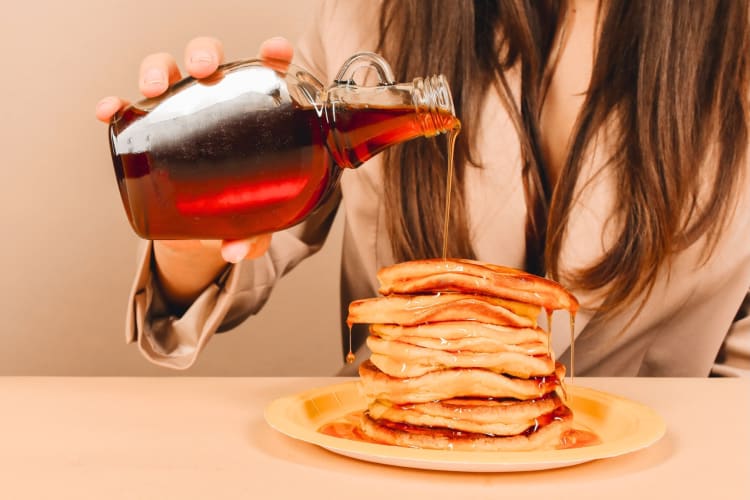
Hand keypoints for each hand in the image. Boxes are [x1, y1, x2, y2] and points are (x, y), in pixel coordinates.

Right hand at [96, 36, 293, 308]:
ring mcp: (180, 112)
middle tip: (205, 72)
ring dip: (159, 69)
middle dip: (205, 56)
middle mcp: (215, 101)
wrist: (198, 227)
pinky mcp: (149, 130)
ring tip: (155, 87)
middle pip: (211, 63)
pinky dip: (117, 104)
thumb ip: (253, 235)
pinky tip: (110, 110)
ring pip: (168, 73)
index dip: (272, 56)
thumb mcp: (252, 223)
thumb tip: (236, 250)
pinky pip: (128, 109)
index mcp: (253, 112)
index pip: (266, 73)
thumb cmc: (236, 210)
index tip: (274, 54)